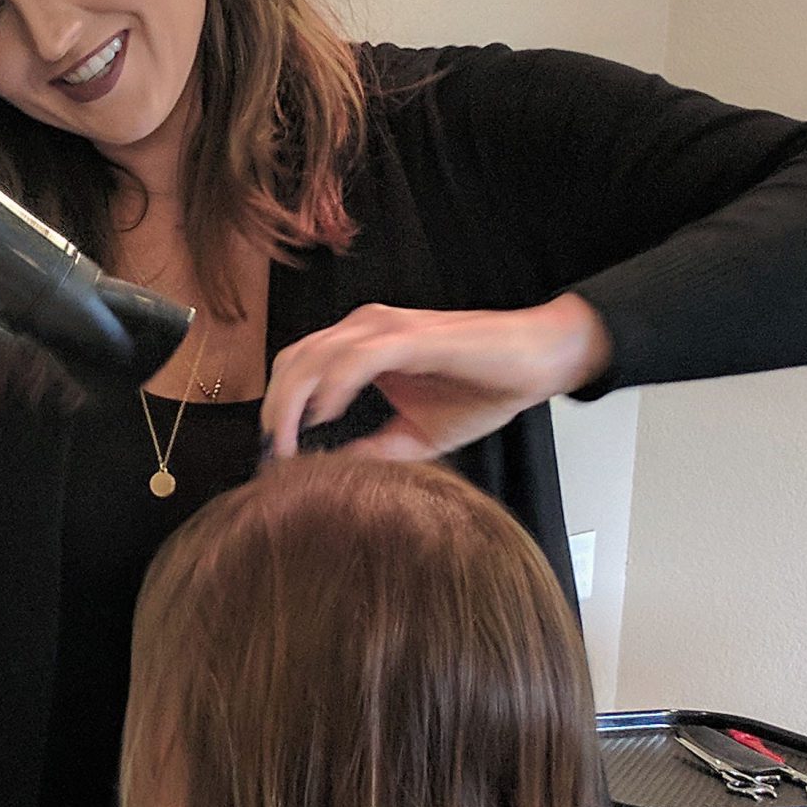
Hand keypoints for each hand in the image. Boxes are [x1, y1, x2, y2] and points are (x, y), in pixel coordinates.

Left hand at [260, 293, 612, 460]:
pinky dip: (333, 386)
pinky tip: (324, 417)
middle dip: (273, 409)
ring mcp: (388, 329)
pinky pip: (358, 358)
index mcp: (361, 346)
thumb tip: (328, 477)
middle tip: (270, 454)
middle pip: (295, 361)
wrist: (537, 364)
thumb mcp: (415, 436)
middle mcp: (366, 329)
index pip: (298, 368)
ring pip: (316, 357)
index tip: (270, 455)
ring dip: (292, 402)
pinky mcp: (414, 338)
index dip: (276, 408)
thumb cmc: (483, 390)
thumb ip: (372, 451)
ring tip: (286, 443)